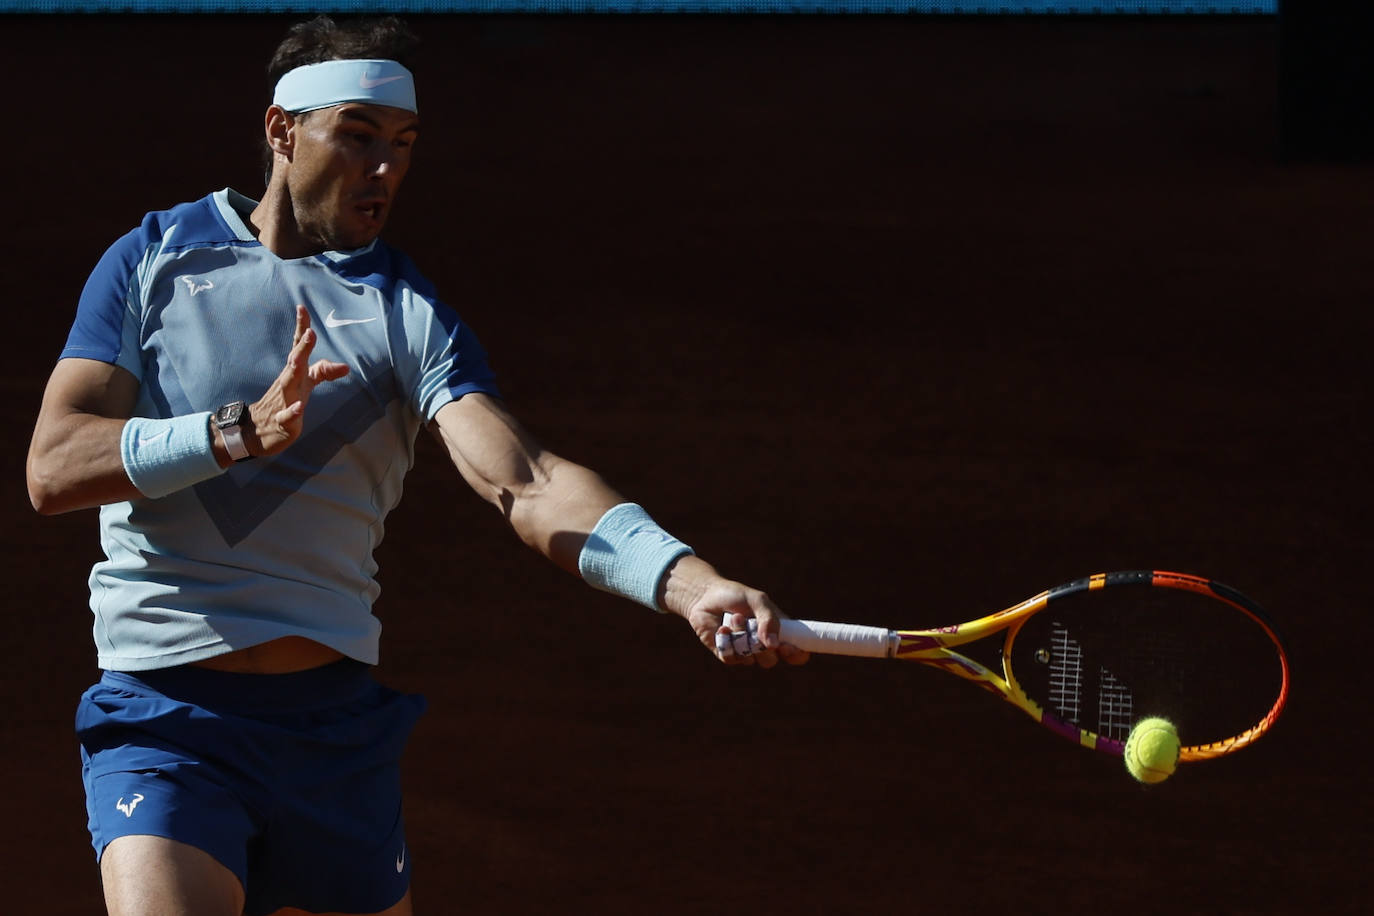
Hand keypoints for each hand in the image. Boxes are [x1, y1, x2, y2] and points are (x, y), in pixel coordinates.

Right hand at [247, 305, 349, 455]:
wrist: (257, 431)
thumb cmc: (286, 401)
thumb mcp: (306, 385)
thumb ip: (323, 372)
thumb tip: (346, 366)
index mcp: (294, 372)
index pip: (297, 347)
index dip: (301, 329)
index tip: (302, 307)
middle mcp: (287, 383)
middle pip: (294, 362)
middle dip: (302, 347)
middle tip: (309, 331)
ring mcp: (283, 401)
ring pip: (287, 385)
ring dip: (294, 371)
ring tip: (299, 358)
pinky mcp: (282, 422)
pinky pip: (286, 417)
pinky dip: (292, 411)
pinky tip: (299, 407)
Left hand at [678, 574, 808, 668]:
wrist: (706, 596)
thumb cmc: (735, 596)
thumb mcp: (758, 600)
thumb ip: (769, 619)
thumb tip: (773, 644)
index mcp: (777, 632)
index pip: (795, 653)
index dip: (796, 655)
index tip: (788, 647)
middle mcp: (762, 646)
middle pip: (771, 660)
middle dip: (761, 644)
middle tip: (752, 626)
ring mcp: (744, 652)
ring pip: (750, 659)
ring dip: (741, 637)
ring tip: (734, 617)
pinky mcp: (726, 654)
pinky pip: (731, 658)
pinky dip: (726, 642)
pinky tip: (721, 628)